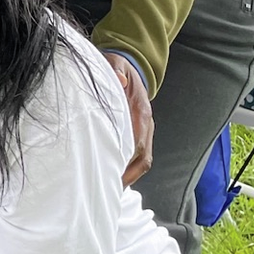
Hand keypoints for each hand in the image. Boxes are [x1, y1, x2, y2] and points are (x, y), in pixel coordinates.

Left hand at [105, 53, 153, 184]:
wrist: (130, 66)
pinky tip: (112, 178)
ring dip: (128, 176)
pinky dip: (127, 170)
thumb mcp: (115, 63)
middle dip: (127, 175)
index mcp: (140, 111)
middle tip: (107, 189)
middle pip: (142, 157)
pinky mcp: (138, 134)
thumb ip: (116, 69)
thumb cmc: (117, 68)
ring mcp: (143, 131)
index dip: (127, 158)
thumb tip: (118, 79)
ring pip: (142, 161)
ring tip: (109, 189)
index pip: (138, 141)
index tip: (113, 172)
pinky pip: (137, 157)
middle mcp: (145, 125)